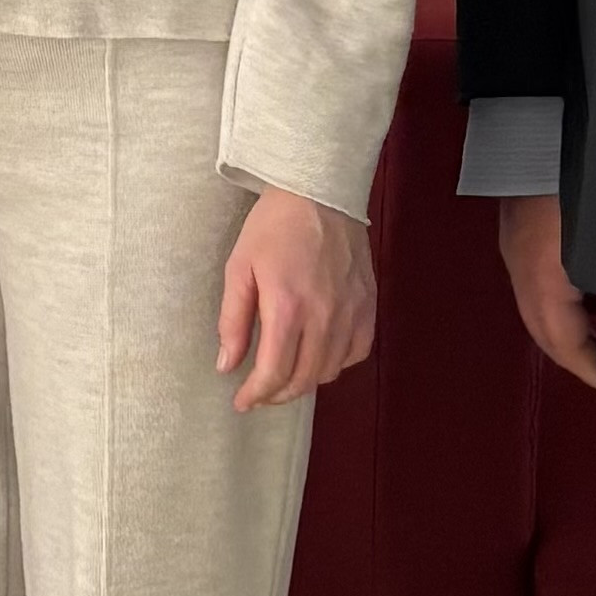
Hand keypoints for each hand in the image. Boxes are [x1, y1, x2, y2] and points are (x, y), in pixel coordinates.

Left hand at [219, 187, 375, 412]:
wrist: (320, 192)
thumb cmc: (274, 226)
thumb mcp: (239, 267)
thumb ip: (233, 320)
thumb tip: (227, 364)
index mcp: (287, 307)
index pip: (274, 372)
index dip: (256, 395)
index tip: (242, 403)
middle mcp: (324, 316)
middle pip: (303, 380)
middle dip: (277, 394)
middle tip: (259, 392)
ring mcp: (351, 312)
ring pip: (330, 371)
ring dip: (305, 381)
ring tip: (285, 374)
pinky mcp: (368, 305)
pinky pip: (356, 352)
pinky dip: (336, 363)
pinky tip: (319, 354)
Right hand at [497, 193, 595, 396]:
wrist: (535, 128)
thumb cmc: (581, 182)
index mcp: (545, 278)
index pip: (562, 340)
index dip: (587, 366)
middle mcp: (522, 269)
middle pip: (541, 329)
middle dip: (571, 355)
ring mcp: (514, 248)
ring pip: (534, 307)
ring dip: (562, 329)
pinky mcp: (515, 228)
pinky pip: (532, 283)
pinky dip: (554, 303)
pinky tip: (581, 293)